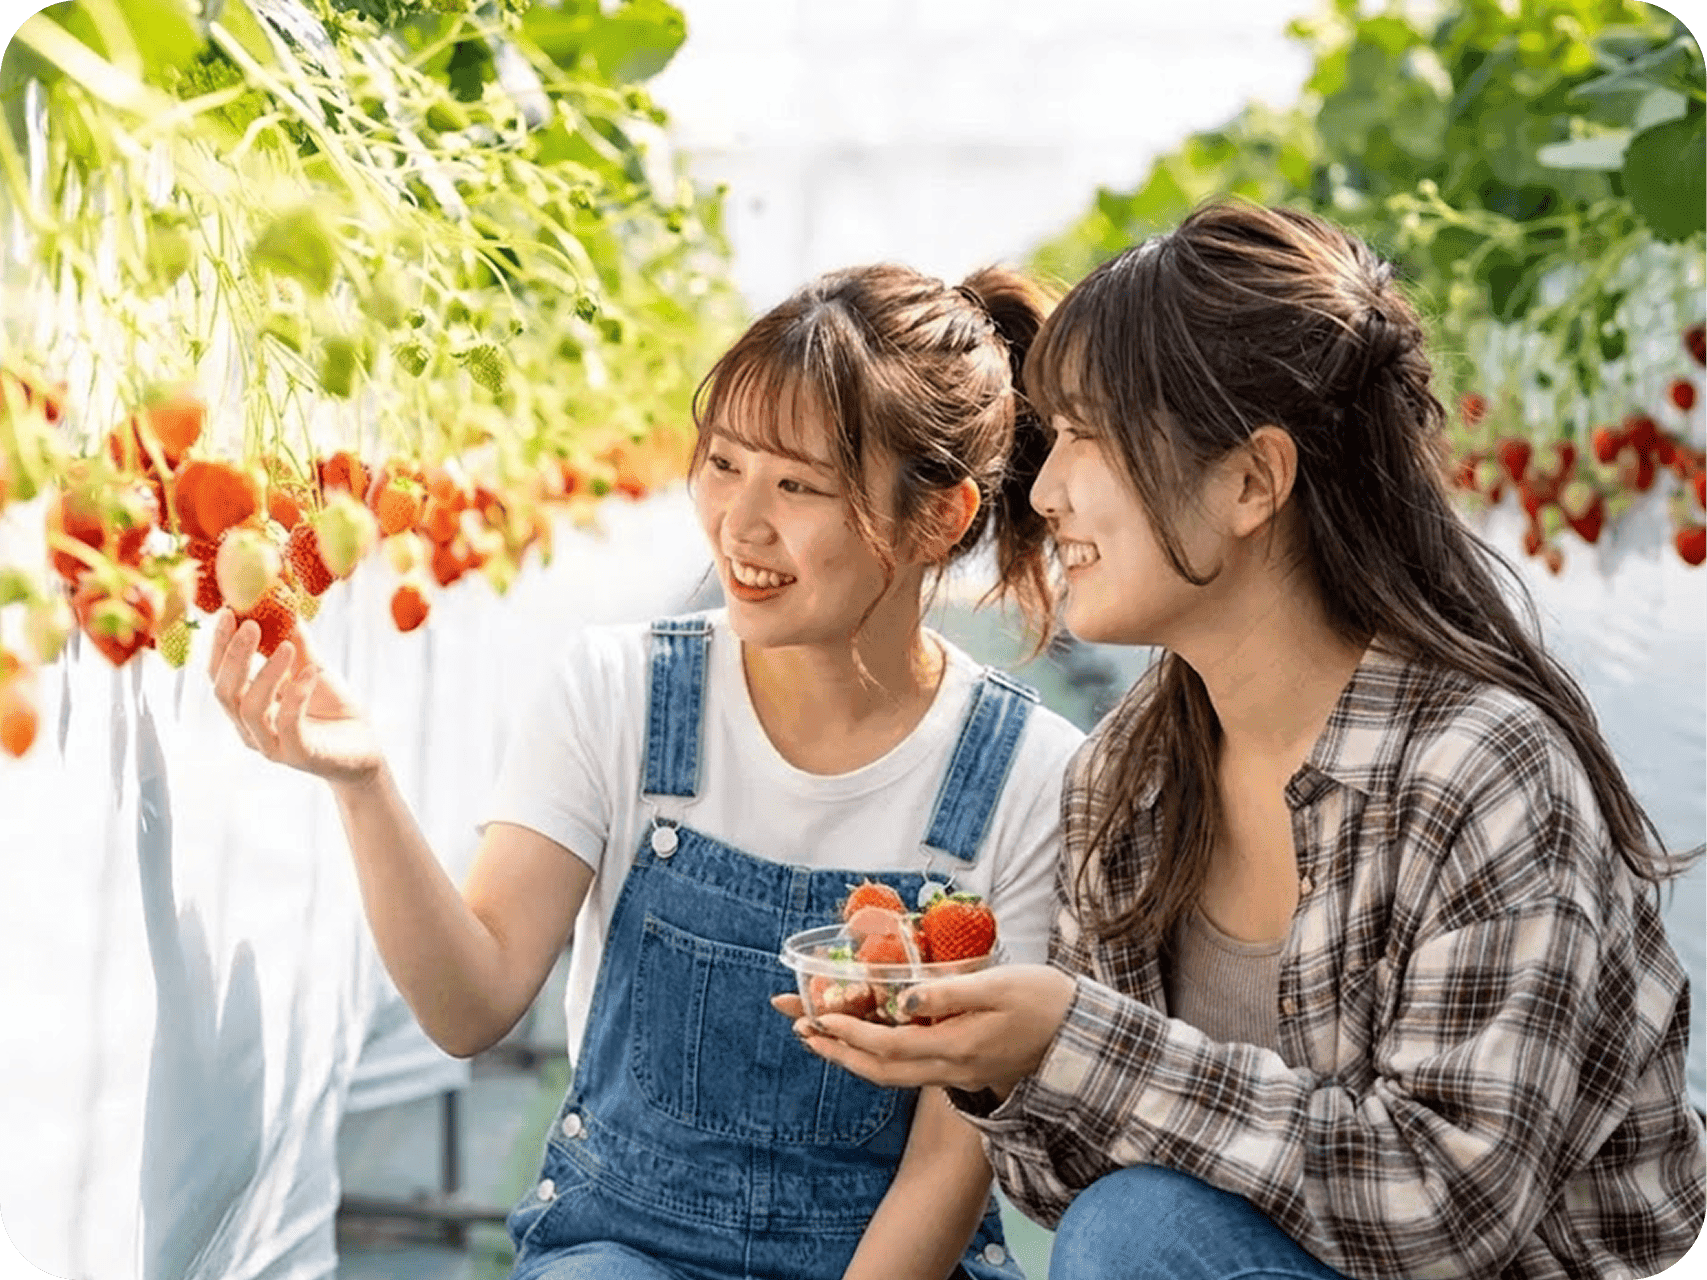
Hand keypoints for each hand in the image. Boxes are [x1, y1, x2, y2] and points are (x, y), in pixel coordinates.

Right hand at [207, 608, 381, 784]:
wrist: (364, 747)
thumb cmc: (332, 708)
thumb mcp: (313, 668)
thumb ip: (298, 642)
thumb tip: (284, 604)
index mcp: (246, 705)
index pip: (220, 674)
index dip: (220, 645)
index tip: (229, 612)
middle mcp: (249, 727)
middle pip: (225, 692)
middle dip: (234, 656)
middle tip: (249, 624)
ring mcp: (271, 745)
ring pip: (250, 709)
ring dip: (266, 673)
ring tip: (287, 646)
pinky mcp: (297, 755)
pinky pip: (287, 725)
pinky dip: (296, 695)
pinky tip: (310, 672)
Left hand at [770, 964, 1076, 1094]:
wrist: (1086, 1039)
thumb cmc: (1048, 1001)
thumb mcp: (1002, 985)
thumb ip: (950, 991)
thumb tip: (903, 995)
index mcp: (958, 1047)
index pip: (888, 1046)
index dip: (848, 1035)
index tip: (816, 1019)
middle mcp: (953, 1068)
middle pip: (881, 1070)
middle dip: (837, 1052)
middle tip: (801, 1032)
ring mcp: (959, 1072)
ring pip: (894, 1074)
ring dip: (854, 1056)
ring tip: (822, 1037)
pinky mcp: (966, 1067)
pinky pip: (912, 1067)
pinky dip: (882, 1054)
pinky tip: (872, 1038)